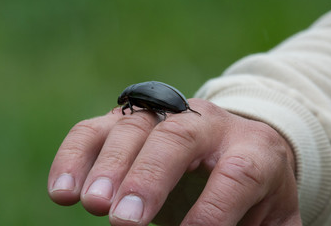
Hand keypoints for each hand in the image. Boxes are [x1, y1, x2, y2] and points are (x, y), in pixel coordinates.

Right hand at [48, 98, 300, 224]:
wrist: (233, 148)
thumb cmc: (252, 192)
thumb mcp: (269, 215)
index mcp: (253, 148)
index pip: (238, 173)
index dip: (213, 209)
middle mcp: (207, 122)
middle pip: (178, 136)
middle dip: (149, 177)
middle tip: (125, 220)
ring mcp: (164, 115)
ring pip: (132, 127)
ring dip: (108, 166)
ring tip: (92, 204)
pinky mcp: (129, 120)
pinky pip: (96, 129)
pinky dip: (75, 155)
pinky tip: (62, 190)